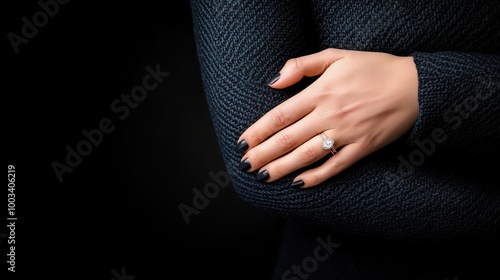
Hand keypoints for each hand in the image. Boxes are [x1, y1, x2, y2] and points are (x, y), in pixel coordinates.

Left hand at [236, 48, 418, 187]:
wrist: (415, 85)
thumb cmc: (373, 68)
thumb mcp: (336, 56)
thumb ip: (301, 65)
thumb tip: (273, 82)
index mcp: (320, 93)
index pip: (280, 116)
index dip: (258, 131)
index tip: (242, 143)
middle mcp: (329, 115)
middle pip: (288, 139)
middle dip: (263, 154)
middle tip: (245, 166)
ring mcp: (346, 134)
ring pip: (306, 155)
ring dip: (281, 168)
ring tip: (263, 177)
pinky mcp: (363, 148)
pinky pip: (335, 166)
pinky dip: (316, 176)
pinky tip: (298, 184)